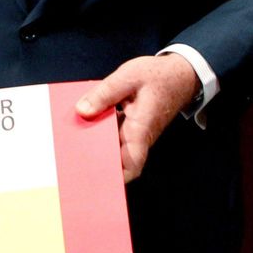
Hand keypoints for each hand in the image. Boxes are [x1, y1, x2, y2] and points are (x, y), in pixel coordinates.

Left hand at [76, 54, 200, 181]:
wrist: (181, 74)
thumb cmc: (158, 76)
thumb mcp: (128, 77)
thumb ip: (104, 93)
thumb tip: (81, 111)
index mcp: (140, 128)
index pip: (132, 165)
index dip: (116, 177)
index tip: (94, 178)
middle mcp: (140, 135)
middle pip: (117, 156)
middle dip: (97, 158)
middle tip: (71, 157)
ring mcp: (137, 131)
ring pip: (115, 143)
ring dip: (97, 142)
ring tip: (71, 140)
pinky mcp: (134, 125)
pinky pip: (116, 132)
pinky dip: (101, 128)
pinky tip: (84, 120)